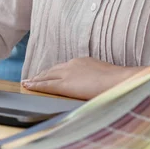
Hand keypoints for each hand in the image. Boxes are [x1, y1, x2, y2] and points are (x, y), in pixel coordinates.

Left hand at [22, 57, 142, 99]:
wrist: (122, 81)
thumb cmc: (120, 82)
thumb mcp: (106, 76)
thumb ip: (96, 78)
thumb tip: (97, 85)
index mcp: (83, 62)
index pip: (64, 68)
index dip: (54, 72)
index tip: (47, 75)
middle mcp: (72, 65)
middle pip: (52, 70)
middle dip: (42, 75)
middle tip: (31, 79)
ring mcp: (67, 74)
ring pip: (46, 77)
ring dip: (36, 80)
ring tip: (27, 83)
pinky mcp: (64, 85)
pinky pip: (46, 85)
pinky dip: (35, 85)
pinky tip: (27, 86)